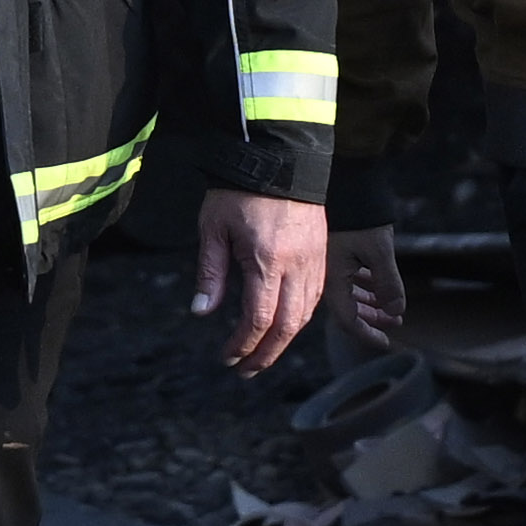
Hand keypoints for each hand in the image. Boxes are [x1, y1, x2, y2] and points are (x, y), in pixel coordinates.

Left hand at [193, 188, 327, 375]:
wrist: (279, 155)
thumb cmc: (240, 189)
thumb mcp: (214, 227)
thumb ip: (211, 271)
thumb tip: (203, 311)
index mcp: (268, 260)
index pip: (259, 319)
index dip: (242, 345)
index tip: (226, 358)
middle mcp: (298, 265)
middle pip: (288, 326)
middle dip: (266, 354)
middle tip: (245, 370)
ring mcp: (315, 260)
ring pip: (306, 315)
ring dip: (284, 341)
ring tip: (261, 354)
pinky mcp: (323, 254)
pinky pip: (316, 297)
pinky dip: (300, 318)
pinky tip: (284, 326)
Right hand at [326, 224, 406, 348]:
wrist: (344, 180)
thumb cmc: (359, 215)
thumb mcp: (379, 251)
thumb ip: (388, 283)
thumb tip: (397, 311)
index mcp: (332, 279)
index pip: (348, 320)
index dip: (368, 334)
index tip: (386, 342)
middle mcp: (327, 275)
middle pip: (348, 309)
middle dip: (372, 320)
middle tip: (394, 324)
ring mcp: (329, 263)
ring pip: (349, 294)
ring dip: (370, 303)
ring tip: (391, 307)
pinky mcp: (334, 251)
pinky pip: (349, 278)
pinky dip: (366, 286)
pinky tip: (377, 283)